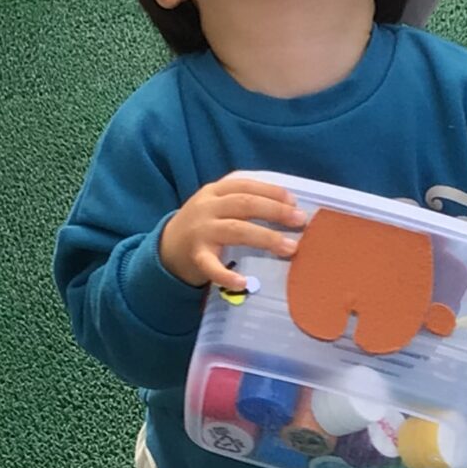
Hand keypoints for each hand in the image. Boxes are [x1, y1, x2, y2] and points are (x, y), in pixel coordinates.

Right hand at [159, 173, 303, 290]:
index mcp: (214, 191)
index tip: (294, 201)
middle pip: (244, 204)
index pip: (246, 185)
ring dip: (266, 238)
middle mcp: (207, 207)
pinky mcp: (196, 256)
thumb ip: (243, 201)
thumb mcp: (217, 205)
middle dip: (275, 211)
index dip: (271, 191)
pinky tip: (245, 282)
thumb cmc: (203, 225)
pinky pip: (212, 266)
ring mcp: (201, 231)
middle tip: (300, 221)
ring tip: (290, 248)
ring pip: (236, 230)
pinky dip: (227, 275)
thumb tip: (288, 207)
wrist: (166, 248)